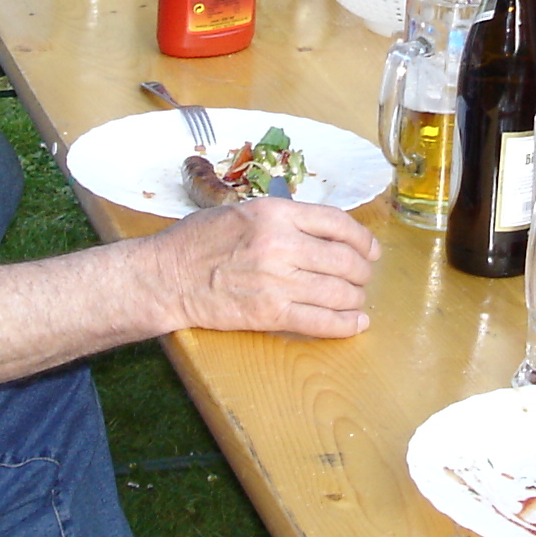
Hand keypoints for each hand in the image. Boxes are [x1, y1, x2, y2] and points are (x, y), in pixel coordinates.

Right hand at [159, 196, 379, 338]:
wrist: (166, 277)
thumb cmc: (197, 241)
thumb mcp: (241, 211)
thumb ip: (281, 219)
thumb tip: (320, 232)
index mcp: (275, 213)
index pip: (336, 223)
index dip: (361, 238)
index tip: (369, 249)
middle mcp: (281, 244)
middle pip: (344, 259)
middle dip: (362, 271)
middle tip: (363, 277)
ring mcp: (277, 281)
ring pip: (338, 292)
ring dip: (355, 298)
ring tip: (357, 299)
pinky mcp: (270, 314)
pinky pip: (320, 321)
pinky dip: (345, 324)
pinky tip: (356, 323)